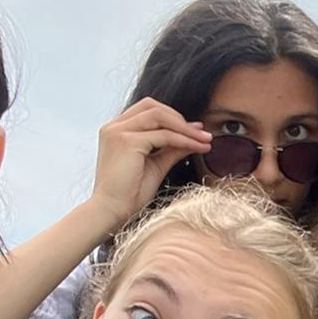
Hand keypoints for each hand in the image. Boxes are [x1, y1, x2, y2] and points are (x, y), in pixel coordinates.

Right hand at [86, 97, 211, 225]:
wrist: (112, 211)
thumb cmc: (130, 193)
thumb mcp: (156, 165)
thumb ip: (172, 148)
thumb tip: (194, 136)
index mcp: (116, 130)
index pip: (147, 110)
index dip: (173, 117)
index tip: (196, 130)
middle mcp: (114, 126)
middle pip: (152, 106)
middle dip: (179, 118)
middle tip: (202, 134)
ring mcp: (118, 132)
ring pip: (159, 116)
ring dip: (185, 128)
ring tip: (205, 140)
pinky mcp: (127, 141)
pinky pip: (164, 135)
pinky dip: (183, 140)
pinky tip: (198, 148)